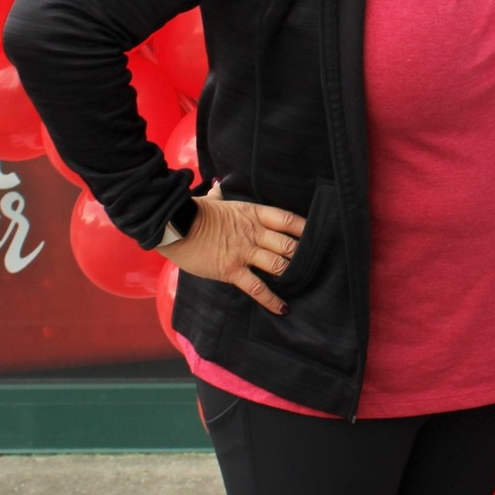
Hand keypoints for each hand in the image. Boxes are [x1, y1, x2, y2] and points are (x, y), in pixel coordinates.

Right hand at [156, 186, 305, 315]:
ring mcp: (244, 252)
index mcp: (252, 214)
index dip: (305, 228)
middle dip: (303, 255)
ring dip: (292, 275)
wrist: (174, 226)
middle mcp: (253, 232)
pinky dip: (271, 300)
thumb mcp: (212, 201)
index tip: (320, 234)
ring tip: (304, 284)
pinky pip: (256, 287)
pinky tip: (283, 308)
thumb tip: (217, 186)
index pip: (287, 219)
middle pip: (288, 244)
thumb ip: (219, 195)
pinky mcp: (231, 270)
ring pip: (278, 264)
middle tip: (316, 265)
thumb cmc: (193, 213)